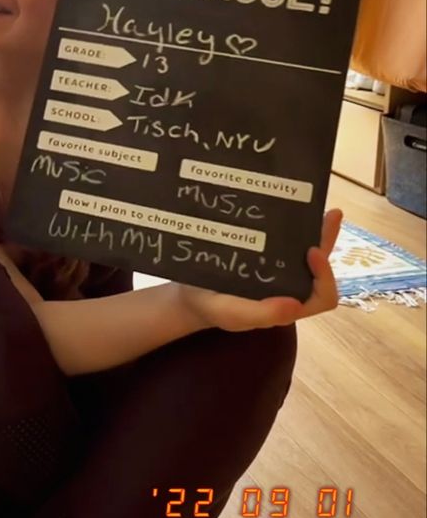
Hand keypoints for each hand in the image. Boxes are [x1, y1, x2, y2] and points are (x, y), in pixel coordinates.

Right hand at [179, 209, 342, 332]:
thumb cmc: (211, 308)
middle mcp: (288, 285)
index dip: (324, 276)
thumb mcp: (232, 314)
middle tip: (331, 214)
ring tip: (317, 203)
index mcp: (287, 304)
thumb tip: (296, 305)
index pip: (321, 296)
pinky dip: (289, 224)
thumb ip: (262, 314)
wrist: (186, 294)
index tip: (312, 252)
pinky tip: (285, 204)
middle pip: (318, 267)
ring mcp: (277, 269)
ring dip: (314, 229)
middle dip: (326, 241)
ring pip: (303, 250)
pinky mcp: (263, 253)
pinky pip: (283, 240)